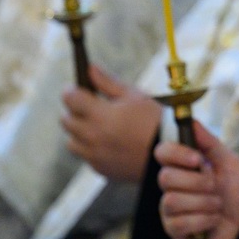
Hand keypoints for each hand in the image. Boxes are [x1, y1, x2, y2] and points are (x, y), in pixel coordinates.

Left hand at [62, 64, 161, 182]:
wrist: (172, 154)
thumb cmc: (156, 120)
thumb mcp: (135, 96)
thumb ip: (108, 82)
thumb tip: (90, 68)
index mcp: (102, 116)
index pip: (70, 98)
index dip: (71, 90)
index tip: (76, 88)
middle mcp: (93, 137)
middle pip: (66, 120)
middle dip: (74, 110)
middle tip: (89, 106)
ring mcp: (95, 156)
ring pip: (71, 141)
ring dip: (79, 132)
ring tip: (98, 127)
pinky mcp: (100, 169)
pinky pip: (86, 156)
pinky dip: (91, 148)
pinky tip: (109, 142)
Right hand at [155, 120, 238, 238]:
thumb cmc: (236, 189)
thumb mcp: (228, 162)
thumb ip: (210, 143)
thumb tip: (192, 121)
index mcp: (182, 166)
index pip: (162, 152)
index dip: (177, 154)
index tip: (198, 160)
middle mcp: (171, 186)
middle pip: (165, 178)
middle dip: (197, 183)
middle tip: (215, 186)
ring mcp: (170, 209)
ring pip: (172, 201)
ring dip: (203, 203)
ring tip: (217, 205)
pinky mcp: (174, 230)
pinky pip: (178, 223)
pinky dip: (203, 220)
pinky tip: (214, 219)